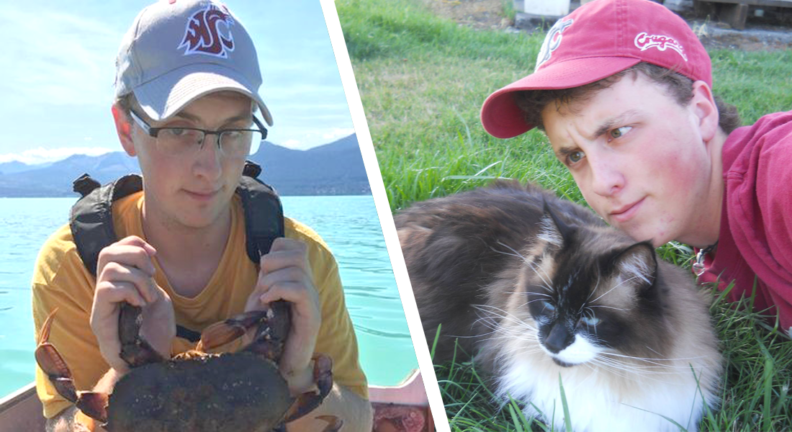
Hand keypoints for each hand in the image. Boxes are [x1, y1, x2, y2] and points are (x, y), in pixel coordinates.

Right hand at [90, 236, 174, 372]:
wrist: (152, 361)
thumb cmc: (155, 332)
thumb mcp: (156, 296)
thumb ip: (147, 276)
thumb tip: (146, 252)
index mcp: (118, 283)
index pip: (114, 248)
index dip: (133, 243)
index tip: (154, 254)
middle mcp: (105, 291)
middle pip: (106, 252)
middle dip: (135, 255)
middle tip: (152, 274)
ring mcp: (100, 305)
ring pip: (110, 269)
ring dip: (137, 278)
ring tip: (148, 296)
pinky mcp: (99, 318)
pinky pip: (107, 289)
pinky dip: (129, 291)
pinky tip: (140, 304)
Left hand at [245, 238, 321, 393]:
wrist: (276, 367)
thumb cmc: (266, 337)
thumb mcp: (260, 303)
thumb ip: (264, 282)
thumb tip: (264, 259)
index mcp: (298, 281)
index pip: (296, 246)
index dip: (277, 249)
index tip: (263, 270)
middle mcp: (309, 287)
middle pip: (299, 252)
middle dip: (273, 261)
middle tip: (261, 284)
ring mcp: (312, 301)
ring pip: (297, 270)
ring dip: (272, 280)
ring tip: (263, 298)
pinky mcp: (311, 317)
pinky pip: (300, 289)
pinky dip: (279, 290)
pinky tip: (268, 302)